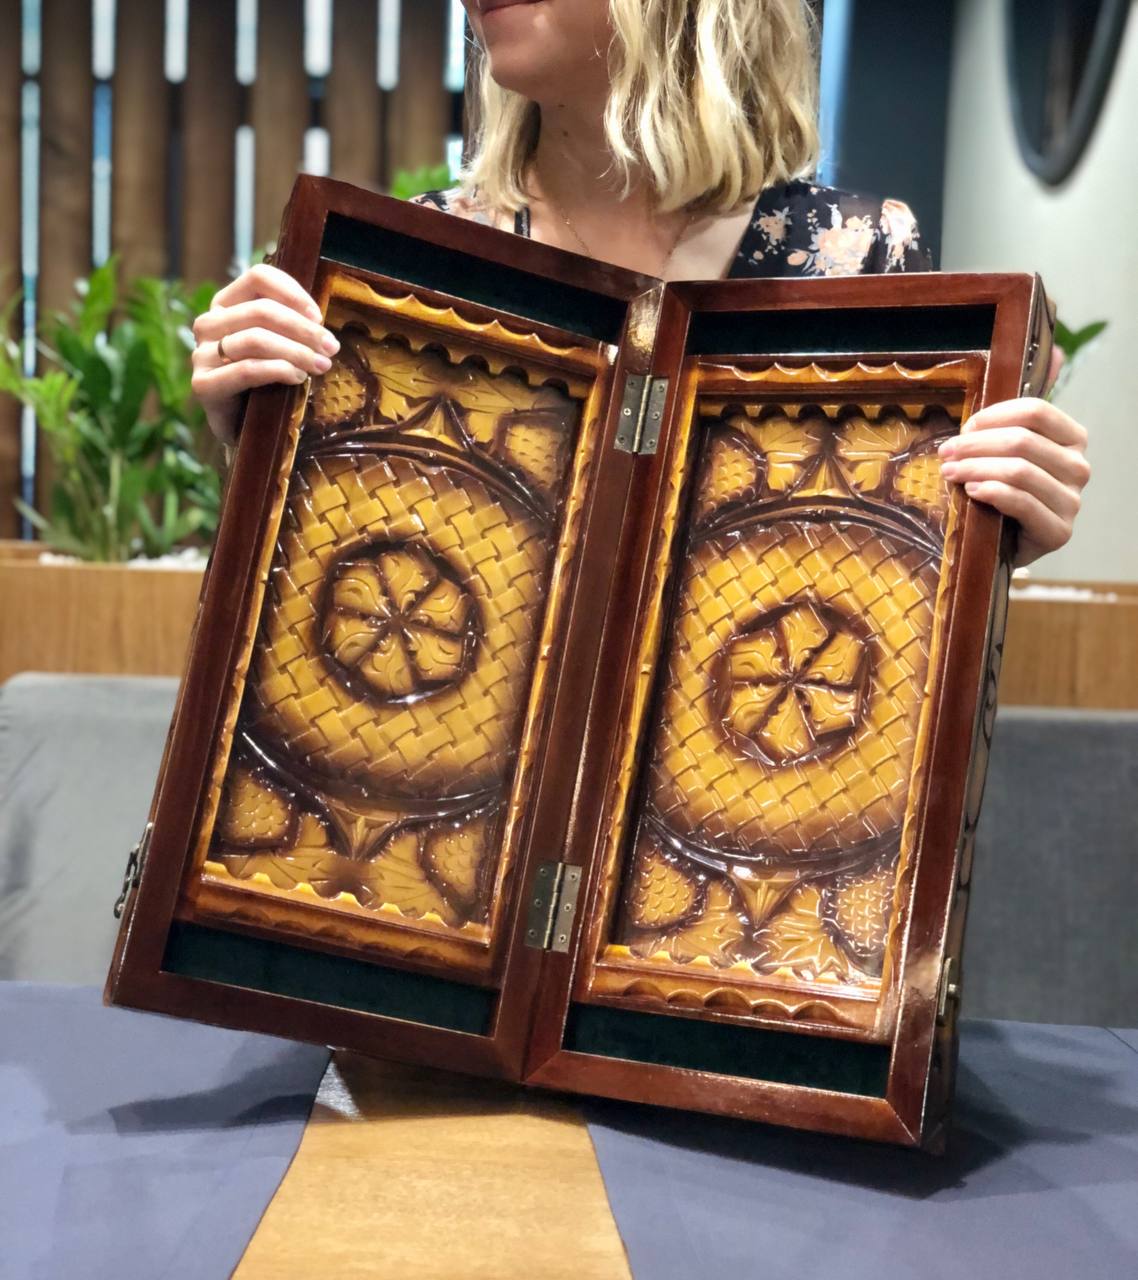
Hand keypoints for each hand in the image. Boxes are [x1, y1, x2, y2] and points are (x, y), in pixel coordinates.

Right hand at [191, 263, 340, 444]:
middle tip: (331, 348)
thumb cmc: (266, 383)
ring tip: (320, 366)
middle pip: (261, 310)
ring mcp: (202, 354)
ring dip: (296, 351)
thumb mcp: (279, 346)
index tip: (319, 316)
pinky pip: (247, 370)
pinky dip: (279, 371)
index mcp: (226, 304)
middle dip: (303, 329)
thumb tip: (319, 319)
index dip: (292, 292)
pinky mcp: (204, 384)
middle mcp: (209, 324)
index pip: (258, 278)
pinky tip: (298, 378)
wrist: (245, 430)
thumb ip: (290, 326)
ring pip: (256, 339)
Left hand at [938, 376, 1089, 566]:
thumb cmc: (1007, 489)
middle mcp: (1079, 467)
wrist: (1007, 542)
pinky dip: (992, 493)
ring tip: (950, 472)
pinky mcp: (1058, 532)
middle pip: (1022, 441)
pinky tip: (972, 492)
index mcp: (1072, 438)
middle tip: (945, 453)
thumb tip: (1055, 349)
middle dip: (975, 444)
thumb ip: (1025, 409)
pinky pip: (1022, 503)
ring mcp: (1071, 501)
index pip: (1036, 411)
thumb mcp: (1012, 447)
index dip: (993, 416)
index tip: (964, 427)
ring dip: (975, 468)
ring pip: (1019, 470)